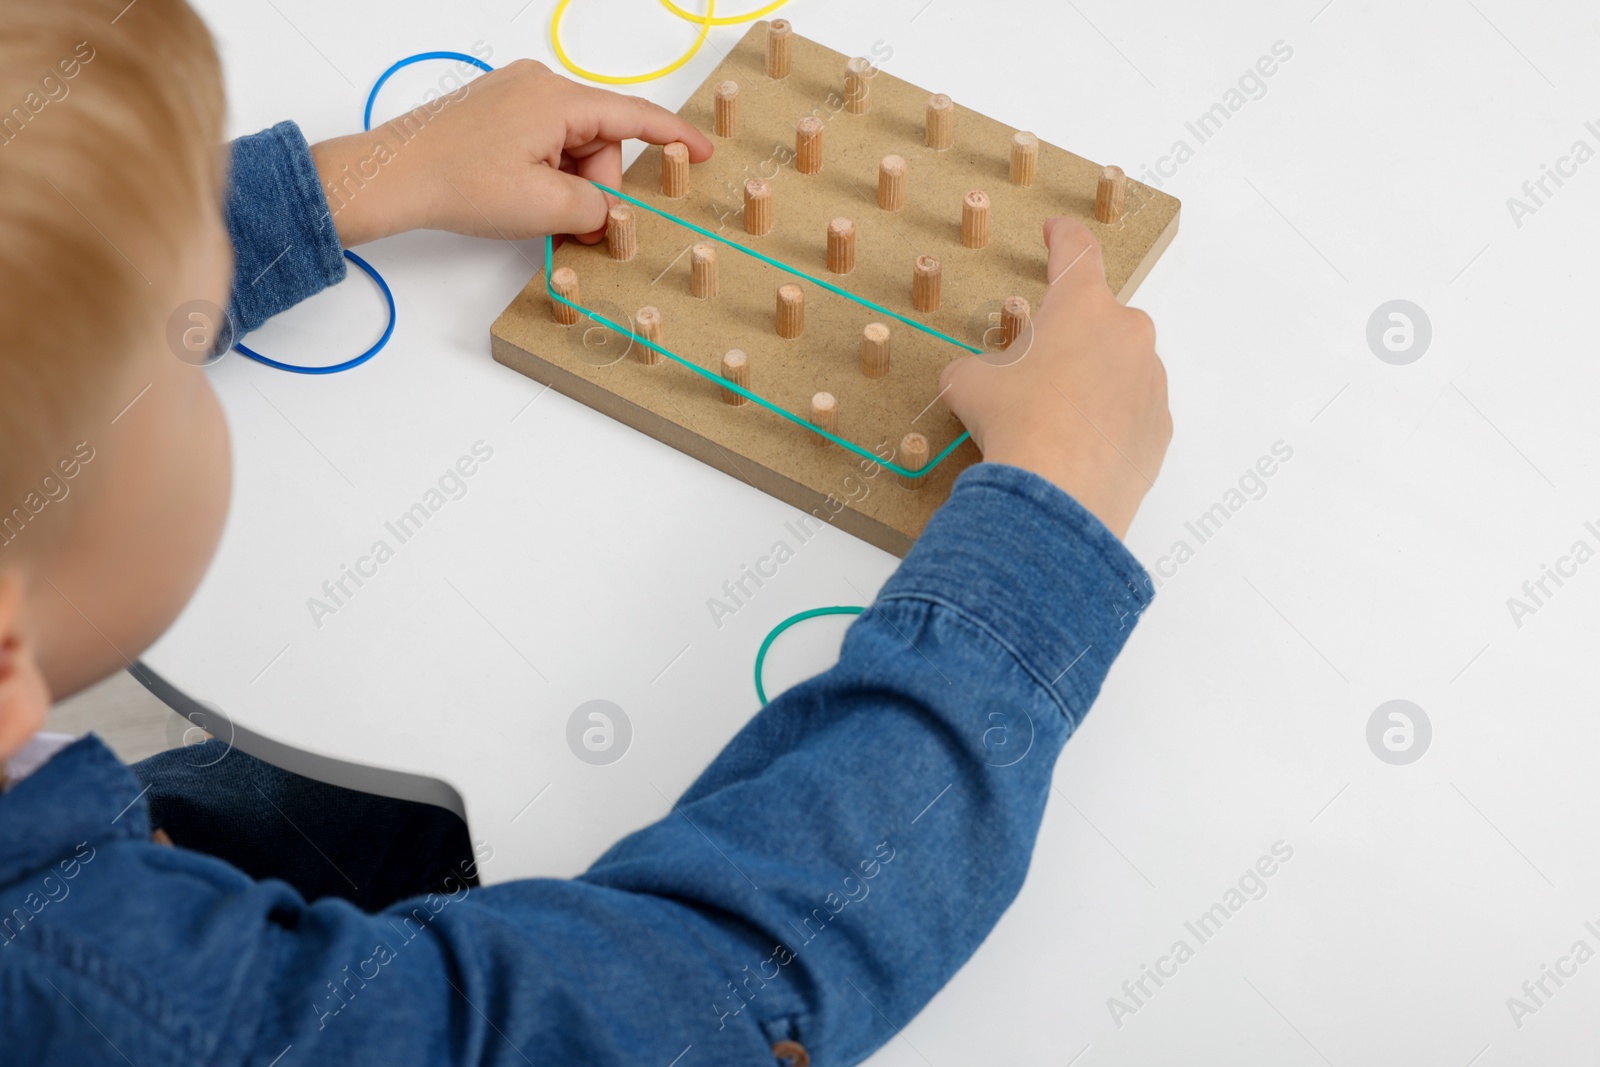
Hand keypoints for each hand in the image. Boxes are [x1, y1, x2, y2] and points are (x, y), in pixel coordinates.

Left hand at [309, 59, 714, 246]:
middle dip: (596, 189)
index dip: (674, 138)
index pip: (635, 116)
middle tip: (575, 227)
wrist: (388, 177)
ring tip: (539, 218)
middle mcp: (539, 85)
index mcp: (558, 98)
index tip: (703, 151)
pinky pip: (543, 145)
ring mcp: (515, 97)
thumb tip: (612, 212)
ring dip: (567, 188)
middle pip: (601, 142)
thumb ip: (596, 209)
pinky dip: (546, 178)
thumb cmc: (454, 182)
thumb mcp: (542, 206)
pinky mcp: (496, 114)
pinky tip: (524, 203)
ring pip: (572, 149)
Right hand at [939, 217, 1170, 539]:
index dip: (1063, 237)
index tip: (1057, 229)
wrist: (1057, 495)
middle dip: (1069, 339)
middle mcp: (1128, 334)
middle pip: (1097, 320)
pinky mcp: (1159, 428)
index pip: (1076, 254)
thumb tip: (975, 379)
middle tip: (1035, 373)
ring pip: (1118, 368)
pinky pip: (1130, 413)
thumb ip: (976, 367)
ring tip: (1053, 423)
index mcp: (1082, 306)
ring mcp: (1150, 381)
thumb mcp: (968, 383)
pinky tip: (1077, 449)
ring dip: (1090, 382)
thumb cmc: (1015, 422)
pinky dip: (1107, 423)